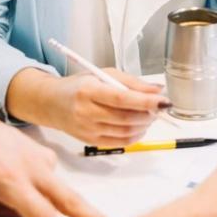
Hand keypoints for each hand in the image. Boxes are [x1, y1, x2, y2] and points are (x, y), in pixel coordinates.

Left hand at [0, 117, 109, 216]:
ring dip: (42, 207)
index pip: (40, 212)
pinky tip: (12, 186)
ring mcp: (42, 160)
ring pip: (56, 193)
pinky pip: (49, 183)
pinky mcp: (46, 155)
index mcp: (9, 179)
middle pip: (68, 199)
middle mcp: (32, 169)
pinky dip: (37, 192)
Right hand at [48, 70, 168, 146]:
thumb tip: (158, 90)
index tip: (164, 101)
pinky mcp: (90, 141)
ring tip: (150, 115)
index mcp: (88, 91)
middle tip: (159, 107)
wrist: (52, 103)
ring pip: (125, 131)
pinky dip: (135, 135)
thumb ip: (131, 82)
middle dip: (149, 114)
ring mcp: (87, 129)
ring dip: (144, 125)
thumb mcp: (103, 74)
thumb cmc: (80, 85)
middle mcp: (86, 112)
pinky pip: (120, 142)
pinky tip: (139, 126)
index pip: (121, 99)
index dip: (145, 101)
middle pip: (126, 118)